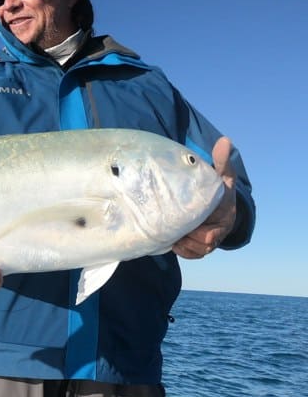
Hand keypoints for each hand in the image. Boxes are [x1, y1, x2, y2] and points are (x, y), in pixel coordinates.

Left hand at [173, 137, 237, 258]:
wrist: (218, 205)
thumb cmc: (219, 191)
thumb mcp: (222, 176)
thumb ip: (222, 162)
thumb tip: (224, 141)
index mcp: (224, 219)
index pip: (210, 235)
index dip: (198, 233)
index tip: (188, 225)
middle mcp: (216, 234)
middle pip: (199, 246)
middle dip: (186, 238)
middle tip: (173, 228)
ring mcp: (207, 243)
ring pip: (192, 251)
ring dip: (181, 244)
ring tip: (171, 232)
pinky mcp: (197, 248)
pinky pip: (188, 255)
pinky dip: (179, 250)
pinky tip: (170, 240)